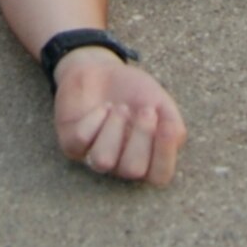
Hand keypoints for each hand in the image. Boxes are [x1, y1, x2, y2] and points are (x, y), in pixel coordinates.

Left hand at [53, 50, 186, 185]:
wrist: (100, 69)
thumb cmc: (133, 91)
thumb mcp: (160, 102)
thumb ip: (173, 123)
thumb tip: (175, 137)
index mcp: (146, 159)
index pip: (160, 176)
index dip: (165, 155)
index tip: (167, 125)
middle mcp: (120, 164)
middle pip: (133, 170)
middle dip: (141, 135)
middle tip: (145, 110)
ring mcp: (94, 157)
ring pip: (103, 160)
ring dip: (115, 127)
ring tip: (119, 107)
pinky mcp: (71, 144)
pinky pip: (81, 140)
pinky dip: (95, 118)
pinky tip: (102, 108)